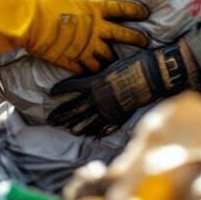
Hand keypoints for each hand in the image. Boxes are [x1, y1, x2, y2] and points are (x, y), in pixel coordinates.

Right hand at [0, 0, 148, 73]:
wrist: (26, 21)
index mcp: (93, 9)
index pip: (121, 9)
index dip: (135, 10)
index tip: (146, 13)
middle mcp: (94, 30)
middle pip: (123, 36)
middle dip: (137, 39)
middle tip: (146, 42)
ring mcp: (85, 47)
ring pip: (108, 57)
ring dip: (113, 58)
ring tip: (118, 60)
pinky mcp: (73, 60)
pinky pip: (89, 69)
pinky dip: (94, 70)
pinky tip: (97, 72)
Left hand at [47, 38, 199, 135]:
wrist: (150, 75)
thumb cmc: (131, 64)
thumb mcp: (109, 65)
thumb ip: (97, 74)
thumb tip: (87, 77)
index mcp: (93, 82)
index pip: (71, 87)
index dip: (60, 90)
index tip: (50, 93)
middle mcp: (97, 98)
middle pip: (75, 108)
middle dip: (62, 114)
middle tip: (50, 120)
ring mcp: (108, 110)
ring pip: (87, 121)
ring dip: (76, 125)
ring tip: (68, 129)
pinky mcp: (119, 117)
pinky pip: (106, 127)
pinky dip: (99, 132)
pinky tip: (93, 135)